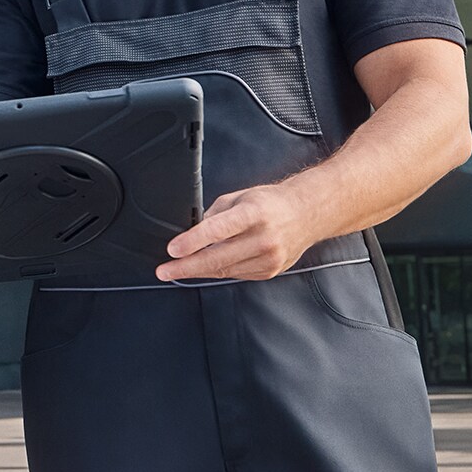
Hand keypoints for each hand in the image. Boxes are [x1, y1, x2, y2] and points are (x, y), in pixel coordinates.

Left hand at [157, 184, 315, 281]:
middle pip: (218, 257)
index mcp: (254, 213)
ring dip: (198, 271)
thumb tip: (194, 233)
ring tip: (178, 269)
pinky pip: (236, 274)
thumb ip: (215, 214)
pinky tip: (206, 266)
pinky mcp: (270, 271)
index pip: (218, 229)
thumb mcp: (240, 197)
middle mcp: (264, 237)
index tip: (172, 250)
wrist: (306, 214)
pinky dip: (218, 271)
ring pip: (224, 270)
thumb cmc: (270, 203)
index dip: (192, 242)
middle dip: (186, 266)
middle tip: (164, 271)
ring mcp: (269, 257)